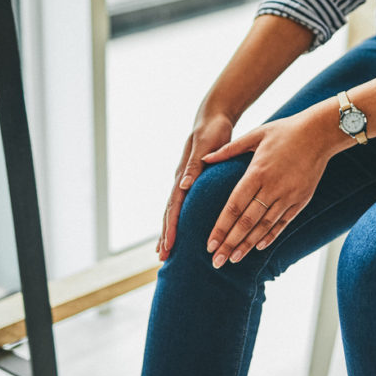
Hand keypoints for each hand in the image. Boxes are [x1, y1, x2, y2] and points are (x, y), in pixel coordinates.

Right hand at [158, 113, 233, 261]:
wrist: (213, 117)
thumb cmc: (212, 130)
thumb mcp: (204, 145)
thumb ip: (194, 165)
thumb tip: (184, 185)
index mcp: (183, 175)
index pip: (174, 206)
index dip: (171, 227)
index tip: (169, 245)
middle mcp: (181, 181)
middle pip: (169, 213)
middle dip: (166, 235)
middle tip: (162, 258)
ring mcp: (185, 182)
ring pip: (173, 211)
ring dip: (169, 231)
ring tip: (166, 251)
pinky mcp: (193, 182)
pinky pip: (183, 205)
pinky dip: (179, 220)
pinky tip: (182, 232)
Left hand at [201, 112, 337, 267]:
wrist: (320, 133)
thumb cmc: (285, 131)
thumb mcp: (255, 134)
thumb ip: (229, 150)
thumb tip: (204, 158)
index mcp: (257, 172)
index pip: (234, 207)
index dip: (221, 228)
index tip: (209, 244)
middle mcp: (272, 188)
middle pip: (247, 222)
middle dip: (230, 244)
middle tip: (216, 262)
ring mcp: (288, 196)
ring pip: (264, 226)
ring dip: (248, 245)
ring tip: (233, 259)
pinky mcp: (301, 200)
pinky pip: (283, 222)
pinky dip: (270, 236)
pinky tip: (258, 248)